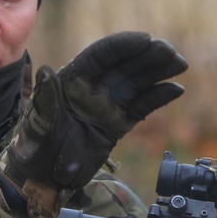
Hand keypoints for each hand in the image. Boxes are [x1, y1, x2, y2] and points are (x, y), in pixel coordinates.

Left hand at [0, 32, 186, 217]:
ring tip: (180, 64)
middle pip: (124, 65)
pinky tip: (175, 89)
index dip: (123, 45)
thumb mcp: (38, 121)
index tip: (146, 39)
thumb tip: (46, 71)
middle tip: (170, 52)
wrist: (45, 178)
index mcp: (72, 79)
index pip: (101, 54)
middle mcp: (93, 87)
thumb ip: (46, 97)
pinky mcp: (119, 124)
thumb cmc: (36, 147)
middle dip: (147, 55)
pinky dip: (159, 97)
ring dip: (159, 72)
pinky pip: (142, 106)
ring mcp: (108, 104)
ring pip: (137, 82)